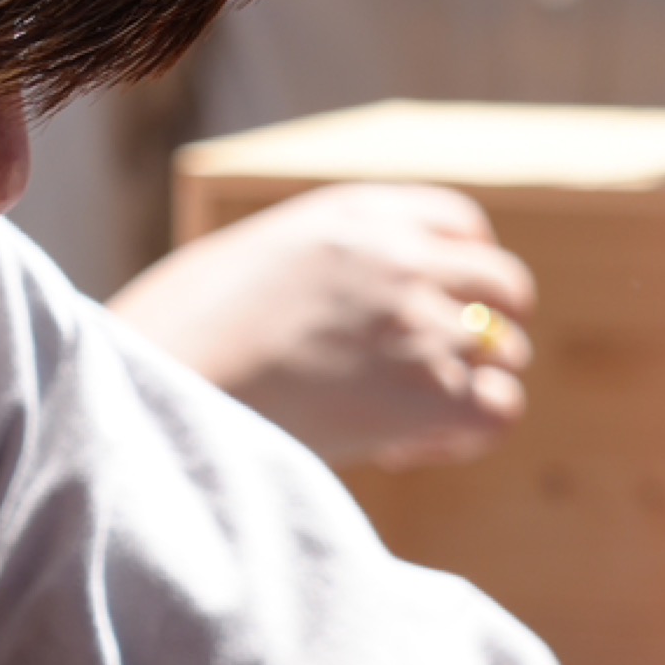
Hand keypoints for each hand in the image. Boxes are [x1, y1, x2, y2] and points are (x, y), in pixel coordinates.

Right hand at [109, 182, 534, 468]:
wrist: (157, 389)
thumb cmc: (175, 338)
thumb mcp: (250, 260)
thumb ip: (320, 267)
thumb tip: (346, 309)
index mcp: (356, 213)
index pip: (461, 224)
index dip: (460, 272)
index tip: (435, 308)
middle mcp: (402, 258)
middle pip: (504, 285)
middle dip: (482, 327)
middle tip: (437, 372)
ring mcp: (421, 323)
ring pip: (506, 352)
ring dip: (468, 388)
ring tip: (404, 422)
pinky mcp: (429, 392)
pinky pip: (500, 409)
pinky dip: (469, 434)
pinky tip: (409, 450)